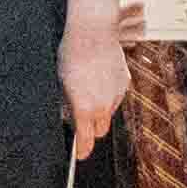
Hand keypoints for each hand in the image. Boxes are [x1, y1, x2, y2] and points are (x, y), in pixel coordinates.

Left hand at [58, 11, 132, 156]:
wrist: (93, 32)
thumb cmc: (72, 55)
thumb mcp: (61, 82)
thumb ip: (67, 104)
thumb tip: (69, 116)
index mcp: (85, 109)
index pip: (86, 140)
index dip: (83, 150)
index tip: (80, 154)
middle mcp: (103, 106)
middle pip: (100, 131)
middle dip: (92, 128)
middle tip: (81, 116)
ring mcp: (117, 95)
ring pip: (109, 113)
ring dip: (100, 108)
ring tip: (88, 88)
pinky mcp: (125, 83)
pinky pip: (116, 97)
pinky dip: (109, 94)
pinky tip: (99, 77)